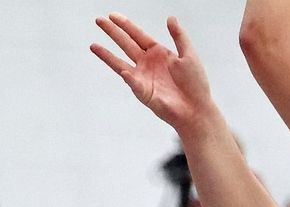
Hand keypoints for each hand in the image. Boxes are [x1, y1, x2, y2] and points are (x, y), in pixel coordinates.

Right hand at [91, 13, 213, 131]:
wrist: (196, 109)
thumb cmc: (196, 84)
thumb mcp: (189, 55)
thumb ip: (179, 36)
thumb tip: (170, 18)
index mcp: (159, 53)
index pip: (138, 35)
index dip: (126, 25)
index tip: (113, 15)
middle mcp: (148, 63)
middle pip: (126, 44)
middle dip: (113, 32)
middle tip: (99, 20)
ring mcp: (143, 77)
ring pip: (120, 62)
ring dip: (106, 55)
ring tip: (93, 46)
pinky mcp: (142, 92)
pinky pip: (132, 82)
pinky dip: (128, 76)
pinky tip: (123, 70)